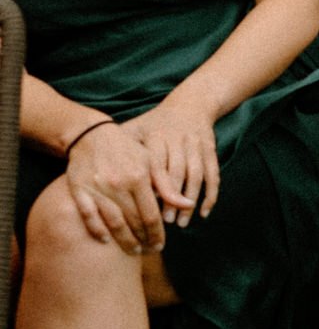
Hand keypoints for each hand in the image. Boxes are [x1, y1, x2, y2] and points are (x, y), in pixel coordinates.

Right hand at [65, 120, 164, 253]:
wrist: (92, 136)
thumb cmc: (126, 150)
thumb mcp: (150, 161)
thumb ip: (167, 184)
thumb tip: (188, 203)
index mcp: (139, 178)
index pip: (152, 214)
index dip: (157, 233)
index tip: (161, 245)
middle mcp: (119, 185)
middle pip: (134, 222)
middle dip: (144, 239)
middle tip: (150, 251)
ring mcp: (98, 190)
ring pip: (113, 222)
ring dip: (124, 240)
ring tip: (133, 249)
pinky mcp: (80, 192)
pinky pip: (89, 216)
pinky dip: (97, 230)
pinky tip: (105, 241)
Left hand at [124, 97, 220, 226]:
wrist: (189, 104)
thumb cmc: (154, 123)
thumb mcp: (133, 130)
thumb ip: (118, 150)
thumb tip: (97, 174)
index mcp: (155, 137)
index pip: (153, 171)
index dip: (151, 193)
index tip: (145, 215)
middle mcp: (177, 140)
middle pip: (175, 176)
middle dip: (171, 202)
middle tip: (162, 224)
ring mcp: (196, 144)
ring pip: (195, 176)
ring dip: (189, 202)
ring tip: (181, 223)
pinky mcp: (210, 149)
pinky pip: (212, 174)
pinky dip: (210, 194)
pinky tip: (204, 212)